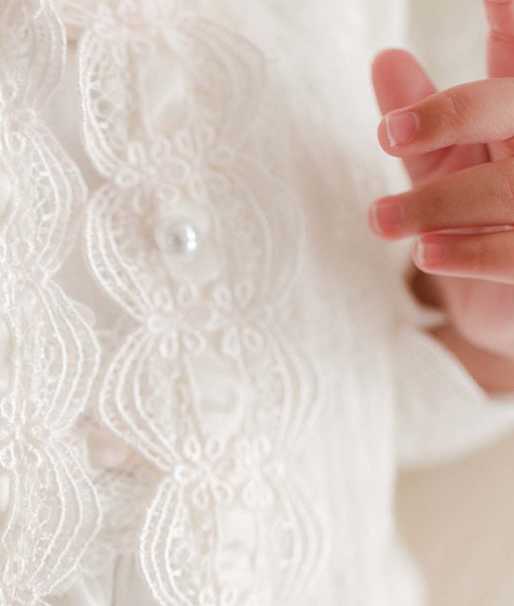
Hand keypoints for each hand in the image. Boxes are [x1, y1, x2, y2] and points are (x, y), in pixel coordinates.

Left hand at [370, 0, 513, 384]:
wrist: (506, 304)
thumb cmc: (477, 216)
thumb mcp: (444, 162)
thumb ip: (420, 118)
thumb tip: (384, 59)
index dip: (510, 21)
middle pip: (512, 107)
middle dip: (455, 113)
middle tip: (390, 133)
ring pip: (506, 188)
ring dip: (438, 203)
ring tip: (380, 219)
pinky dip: (470, 252)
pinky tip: (427, 253)